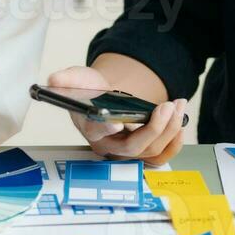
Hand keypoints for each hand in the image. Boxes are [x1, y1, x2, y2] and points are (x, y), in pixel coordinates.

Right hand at [45, 66, 187, 166]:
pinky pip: (162, 156)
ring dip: (169, 130)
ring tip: (178, 106)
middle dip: (153, 128)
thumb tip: (54, 78)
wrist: (105, 99)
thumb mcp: (79, 80)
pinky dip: (174, 141)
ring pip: (151, 151)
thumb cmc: (92, 93)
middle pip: (132, 147)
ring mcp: (128, 151)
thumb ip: (68, 79)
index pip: (97, 132)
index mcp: (90, 129)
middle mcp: (109, 145)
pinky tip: (180, 122)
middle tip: (166, 107)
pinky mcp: (143, 151)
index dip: (106, 128)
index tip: (117, 123)